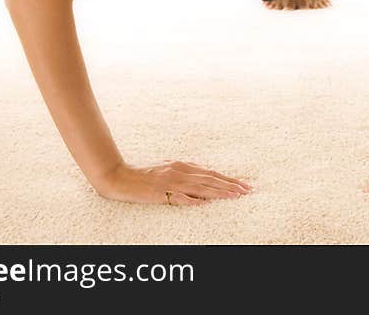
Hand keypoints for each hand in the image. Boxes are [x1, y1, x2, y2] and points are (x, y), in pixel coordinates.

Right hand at [95, 160, 252, 205]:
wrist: (122, 177)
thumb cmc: (145, 173)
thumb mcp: (169, 168)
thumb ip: (186, 172)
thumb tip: (203, 176)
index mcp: (183, 165)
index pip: (211, 173)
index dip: (228, 179)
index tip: (243, 184)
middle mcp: (180, 171)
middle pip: (210, 179)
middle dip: (230, 185)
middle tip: (246, 190)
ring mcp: (171, 182)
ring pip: (201, 187)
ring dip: (219, 192)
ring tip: (235, 196)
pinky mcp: (161, 192)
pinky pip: (180, 197)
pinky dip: (194, 200)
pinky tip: (206, 203)